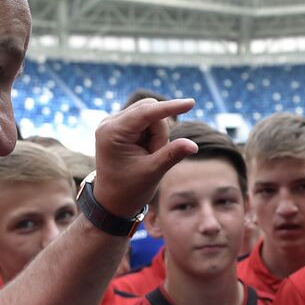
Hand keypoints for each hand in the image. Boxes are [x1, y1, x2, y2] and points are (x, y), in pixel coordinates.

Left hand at [90, 97, 196, 217]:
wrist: (112, 201)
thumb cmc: (129, 190)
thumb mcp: (152, 173)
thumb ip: (172, 155)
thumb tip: (194, 145)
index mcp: (112, 132)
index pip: (146, 111)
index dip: (170, 107)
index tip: (191, 103)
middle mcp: (110, 122)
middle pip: (150, 110)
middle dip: (160, 132)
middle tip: (154, 155)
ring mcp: (115, 123)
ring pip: (151, 115)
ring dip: (157, 135)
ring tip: (147, 157)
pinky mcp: (122, 126)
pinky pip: (147, 121)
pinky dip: (153, 136)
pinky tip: (145, 151)